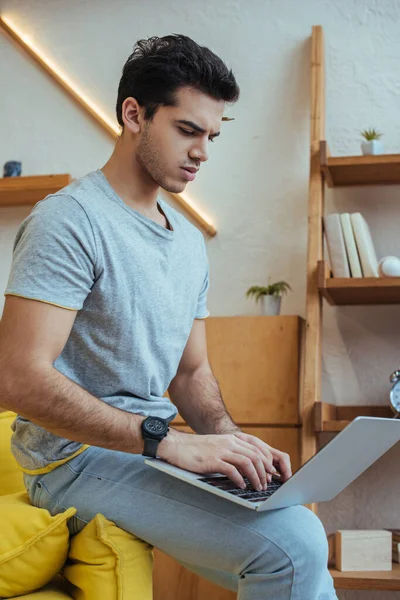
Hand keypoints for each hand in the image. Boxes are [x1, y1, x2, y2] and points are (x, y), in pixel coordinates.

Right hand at [157, 428, 289, 490]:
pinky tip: (241, 486)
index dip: (267, 460)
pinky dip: (240, 479)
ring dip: (256, 477)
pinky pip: (232, 470)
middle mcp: (229, 442)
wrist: (178, 446)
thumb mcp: (218, 446)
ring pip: (247, 462)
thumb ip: (233, 452)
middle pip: (256, 455)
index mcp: (232, 438)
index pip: (258, 447)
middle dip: (264, 471)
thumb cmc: (197, 450)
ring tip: (257, 487)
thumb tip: (248, 468)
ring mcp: (221, 450)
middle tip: (266, 484)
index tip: (270, 473)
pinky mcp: (213, 460)